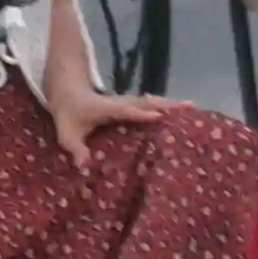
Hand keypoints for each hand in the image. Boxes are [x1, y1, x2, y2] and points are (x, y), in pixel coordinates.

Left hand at [50, 86, 185, 172]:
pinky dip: (165, 106)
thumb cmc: (69, 115)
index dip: (140, 113)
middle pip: (146, 103)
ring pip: (151, 102)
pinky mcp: (129, 105)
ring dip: (170, 103)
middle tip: (189, 106)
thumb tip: (83, 166)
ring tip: (191, 106)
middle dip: (166, 105)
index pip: (125, 110)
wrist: (68, 92)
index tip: (158, 116)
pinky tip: (181, 111)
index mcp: (106, 108)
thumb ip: (75, 149)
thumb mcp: (66, 134)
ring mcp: (126, 102)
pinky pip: (149, 105)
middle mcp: (120, 103)